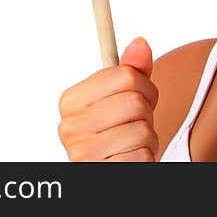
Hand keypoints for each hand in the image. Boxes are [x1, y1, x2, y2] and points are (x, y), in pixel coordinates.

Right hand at [57, 37, 158, 160]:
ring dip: (147, 139)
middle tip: (135, 125)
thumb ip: (133, 71)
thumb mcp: (125, 98)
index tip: (137, 99)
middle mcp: (69, 126)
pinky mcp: (99, 172)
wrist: (114, 169)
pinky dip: (145, 159)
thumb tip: (140, 43)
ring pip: (142, 130)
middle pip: (135, 102)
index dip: (144, 87)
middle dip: (146, 114)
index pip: (126, 76)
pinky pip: (142, 156)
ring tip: (132, 145)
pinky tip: (130, 160)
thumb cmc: (119, 132)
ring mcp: (82, 153)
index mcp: (71, 101)